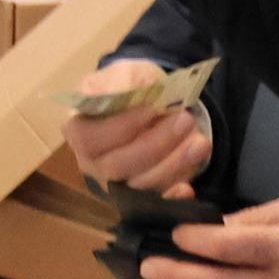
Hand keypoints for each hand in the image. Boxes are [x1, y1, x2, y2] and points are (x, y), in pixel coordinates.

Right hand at [64, 61, 211, 194]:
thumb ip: (118, 82)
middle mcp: (92, 163)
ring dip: (173, 165)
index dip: (120, 128)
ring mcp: (117, 184)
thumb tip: (109, 91)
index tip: (151, 109)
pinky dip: (172, 198)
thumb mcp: (126, 74)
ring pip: (140, 187)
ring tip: (200, 142)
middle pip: (117, 167)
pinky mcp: (143, 197)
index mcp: (79, 131)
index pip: (89, 139)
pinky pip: (157, 204)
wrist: (153, 106)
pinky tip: (187, 188)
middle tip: (185, 120)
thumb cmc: (132, 89)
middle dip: (155, 145)